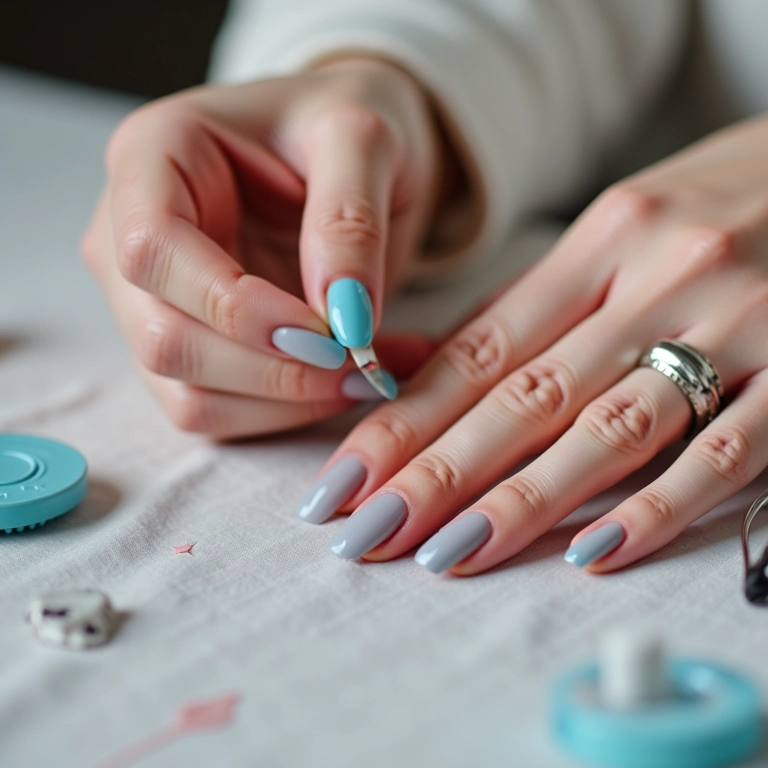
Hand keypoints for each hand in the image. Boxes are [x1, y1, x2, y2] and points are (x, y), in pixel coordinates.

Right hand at [81, 58, 441, 436]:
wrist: (348, 150)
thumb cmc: (342, 127)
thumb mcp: (363, 138)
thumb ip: (349, 219)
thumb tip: (342, 319)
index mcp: (152, 155)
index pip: (152, 251)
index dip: (235, 307)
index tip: (326, 330)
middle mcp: (131, 232)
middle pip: (163, 338)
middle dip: (271, 371)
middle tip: (362, 363)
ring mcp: (153, 298)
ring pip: (188, 394)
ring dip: (285, 403)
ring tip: (370, 372)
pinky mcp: (190, 343)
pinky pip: (219, 411)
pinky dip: (289, 413)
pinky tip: (349, 381)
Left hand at [308, 116, 767, 573]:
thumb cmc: (720, 204)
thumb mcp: (620, 230)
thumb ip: (535, 305)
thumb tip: (436, 370)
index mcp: (599, 242)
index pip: (479, 351)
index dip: (403, 420)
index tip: (345, 478)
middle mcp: (655, 279)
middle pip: (524, 395)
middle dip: (436, 473)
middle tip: (368, 531)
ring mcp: (734, 324)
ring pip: (608, 429)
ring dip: (520, 501)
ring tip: (446, 553)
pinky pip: (725, 451)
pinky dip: (656, 506)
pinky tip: (592, 551)